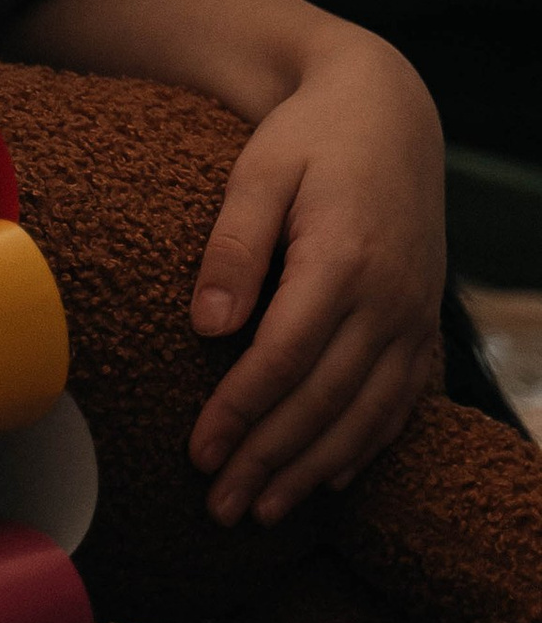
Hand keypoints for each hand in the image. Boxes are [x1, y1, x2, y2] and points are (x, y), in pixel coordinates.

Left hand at [188, 30, 445, 526]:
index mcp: (344, 261)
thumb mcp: (259, 171)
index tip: (198, 452)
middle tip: (220, 508)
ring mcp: (414, 316)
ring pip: (366, 415)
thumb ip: (232, 247)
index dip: (240, 413)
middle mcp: (389, 300)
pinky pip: (401, 402)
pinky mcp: (423, 324)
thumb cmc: (309, 137)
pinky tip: (330, 480)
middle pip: (324, 402)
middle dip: (269, 461)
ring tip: (263, 511)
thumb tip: (207, 327)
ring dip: (313, 470)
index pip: (285, 359)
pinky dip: (366, 447)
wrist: (388, 111)